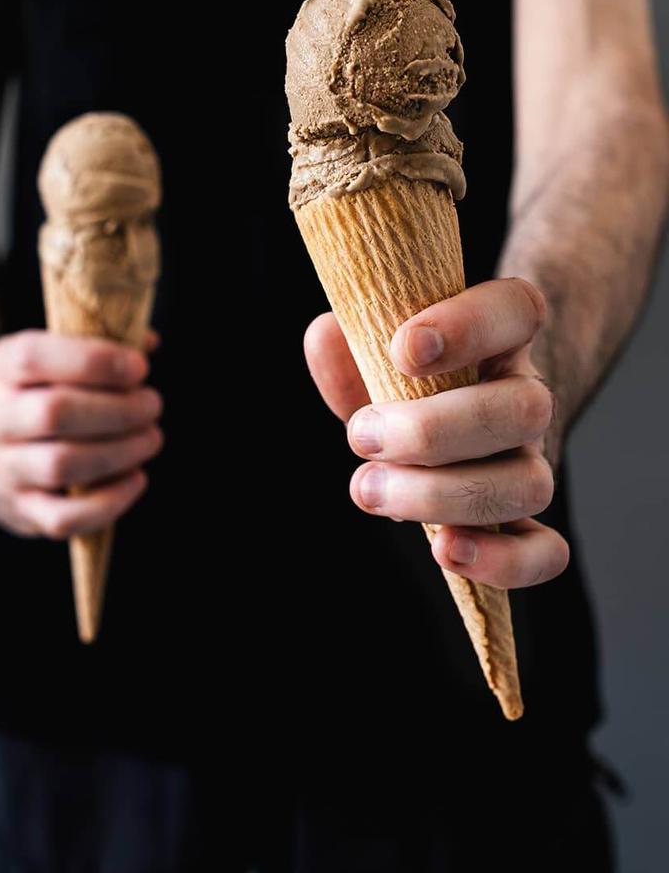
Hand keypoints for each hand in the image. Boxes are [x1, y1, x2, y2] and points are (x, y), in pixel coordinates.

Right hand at [0, 328, 162, 538]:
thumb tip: (146, 341)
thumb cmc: (47, 392)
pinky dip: (108, 502)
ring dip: (119, 452)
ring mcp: (2, 469)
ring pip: (60, 465)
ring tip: (150, 438)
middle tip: (152, 405)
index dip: (93, 361)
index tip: (140, 368)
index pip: (33, 358)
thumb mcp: (60, 357)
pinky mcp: (20, 511)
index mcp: (0, 367)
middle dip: (117, 410)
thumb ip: (103, 342)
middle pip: (53, 413)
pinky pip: (63, 518)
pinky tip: (136, 479)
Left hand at [304, 278, 569, 588]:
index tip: (404, 350)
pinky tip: (443, 548)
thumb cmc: (402, 371)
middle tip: (361, 436)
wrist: (440, 410)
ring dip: (442, 495)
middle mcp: (527, 394)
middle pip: (527, 409)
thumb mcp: (373, 340)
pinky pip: (544, 552)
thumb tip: (327, 338)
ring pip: (530, 484)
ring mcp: (529, 460)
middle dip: (433, 431)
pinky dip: (502, 561)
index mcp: (502, 332)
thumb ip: (347, 335)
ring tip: (369, 490)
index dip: (468, 327)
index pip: (514, 310)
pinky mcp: (519, 520)